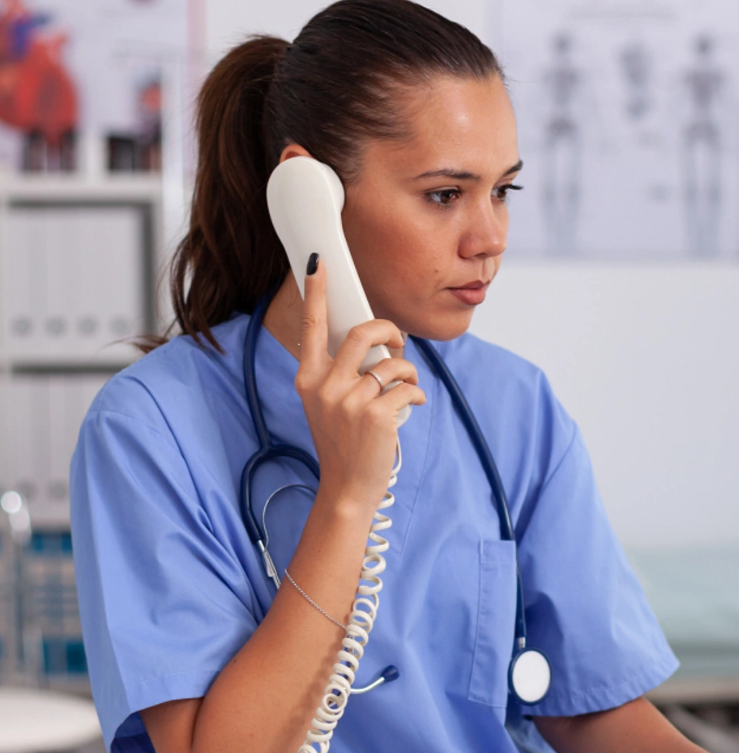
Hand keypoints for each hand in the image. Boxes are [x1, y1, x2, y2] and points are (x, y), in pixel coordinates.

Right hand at [295, 255, 426, 512]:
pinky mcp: (376, 415)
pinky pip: (408, 387)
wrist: (346, 488)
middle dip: (388, 329)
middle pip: (362, 333)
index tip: (318, 264)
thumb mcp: (327, 406)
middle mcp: (325, 386)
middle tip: (398, 341)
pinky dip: (417, 393)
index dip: (316, 293)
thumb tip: (374, 346)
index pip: (311, 328)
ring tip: (408, 384)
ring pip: (391, 363)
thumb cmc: (343, 444)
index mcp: (308, 379)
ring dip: (408, 370)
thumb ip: (340, 375)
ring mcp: (349, 401)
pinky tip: (414, 404)